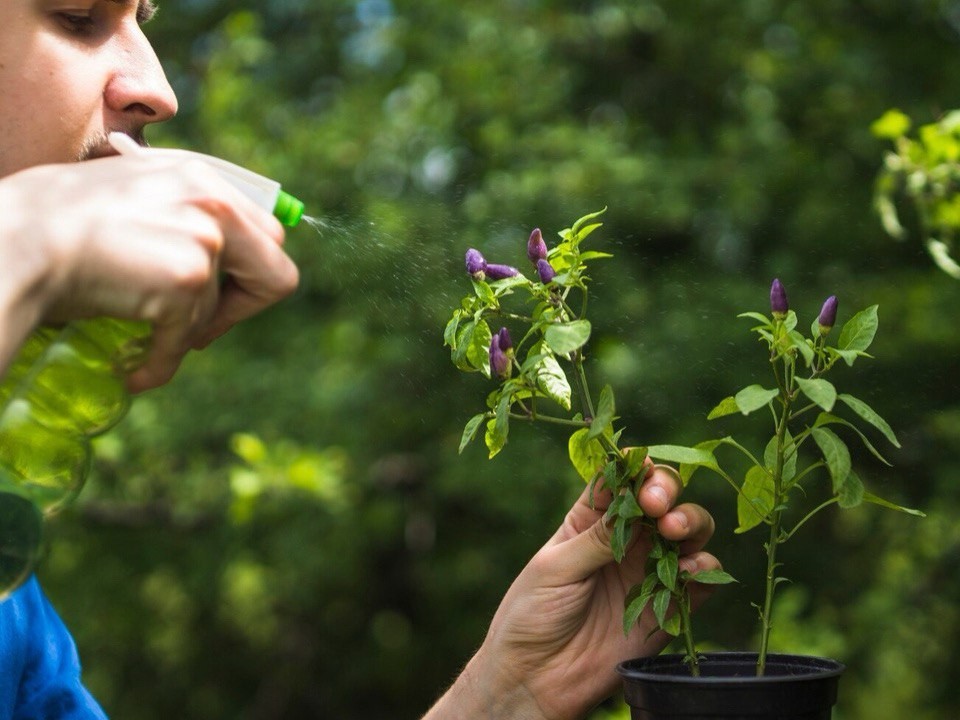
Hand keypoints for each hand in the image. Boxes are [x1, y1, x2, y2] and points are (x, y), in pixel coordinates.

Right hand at [0, 154, 298, 390]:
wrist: (14, 243)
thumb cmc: (55, 223)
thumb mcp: (132, 197)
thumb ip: (182, 215)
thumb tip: (216, 254)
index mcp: (202, 178)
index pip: (266, 232)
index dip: (245, 272)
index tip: (214, 295)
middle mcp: (212, 202)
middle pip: (275, 272)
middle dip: (238, 309)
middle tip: (197, 328)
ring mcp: (202, 239)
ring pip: (217, 313)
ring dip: (178, 333)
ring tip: (134, 333)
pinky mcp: (184, 280)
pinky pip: (185, 341)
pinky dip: (160, 364)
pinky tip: (135, 373)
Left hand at [424, 461, 719, 719]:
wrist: (537, 679)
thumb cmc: (531, 615)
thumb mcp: (555, 568)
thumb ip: (598, 538)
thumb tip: (632, 501)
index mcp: (590, 520)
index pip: (620, 480)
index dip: (634, 468)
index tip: (640, 470)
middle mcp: (626, 539)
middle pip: (661, 498)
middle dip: (666, 491)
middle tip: (658, 506)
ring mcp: (649, 570)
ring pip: (688, 531)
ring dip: (690, 521)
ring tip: (673, 530)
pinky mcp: (668, 607)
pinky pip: (700, 579)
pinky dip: (704, 568)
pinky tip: (689, 570)